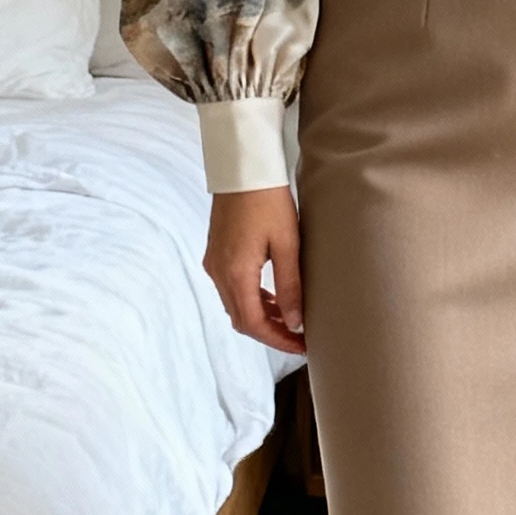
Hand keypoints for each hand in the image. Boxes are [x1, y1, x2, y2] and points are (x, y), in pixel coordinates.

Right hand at [205, 188, 305, 355]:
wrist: (242, 168)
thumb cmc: (268, 200)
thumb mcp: (287, 244)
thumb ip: (290, 286)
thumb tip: (294, 323)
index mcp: (235, 273)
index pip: (253, 324)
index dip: (277, 340)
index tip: (301, 346)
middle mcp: (219, 272)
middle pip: (242, 319)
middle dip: (270, 332)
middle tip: (299, 337)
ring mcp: (214, 263)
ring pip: (236, 305)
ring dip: (261, 316)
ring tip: (290, 319)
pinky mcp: (216, 253)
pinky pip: (231, 288)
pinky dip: (251, 299)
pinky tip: (272, 297)